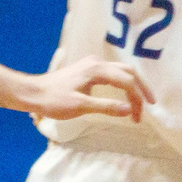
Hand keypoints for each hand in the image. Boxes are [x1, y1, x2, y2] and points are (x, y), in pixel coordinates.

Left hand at [22, 56, 152, 123]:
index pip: (127, 82)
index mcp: (97, 69)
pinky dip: (122, 84)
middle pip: (128, 73)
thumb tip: (130, 110)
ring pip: (121, 72)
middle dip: (140, 90)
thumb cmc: (54, 100)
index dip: (137, 99)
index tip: (138, 118)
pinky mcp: (88, 69)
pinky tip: (124, 95)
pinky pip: (113, 74)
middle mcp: (97, 63)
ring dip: (132, 87)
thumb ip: (106, 107)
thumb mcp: (80, 106)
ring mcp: (92, 64)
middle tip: (148, 108)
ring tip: (139, 103)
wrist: (33, 92)